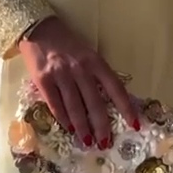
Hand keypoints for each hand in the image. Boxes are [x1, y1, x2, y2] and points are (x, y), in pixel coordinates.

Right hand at [18, 17, 137, 147]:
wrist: (37, 29)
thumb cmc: (66, 44)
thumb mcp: (87, 54)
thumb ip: (97, 74)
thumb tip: (110, 101)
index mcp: (95, 61)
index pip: (115, 87)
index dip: (126, 107)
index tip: (134, 124)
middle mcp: (80, 68)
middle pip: (94, 102)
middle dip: (101, 125)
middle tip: (105, 143)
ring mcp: (61, 74)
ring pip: (75, 107)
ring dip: (82, 127)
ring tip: (88, 142)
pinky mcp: (43, 80)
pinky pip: (55, 104)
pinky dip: (63, 118)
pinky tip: (69, 128)